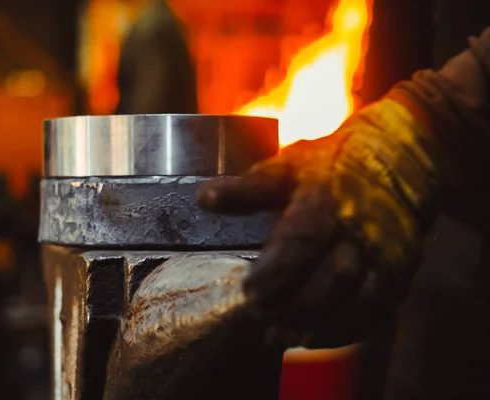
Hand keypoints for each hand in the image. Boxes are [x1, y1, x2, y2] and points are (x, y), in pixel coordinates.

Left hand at [199, 95, 450, 346]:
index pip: (302, 241)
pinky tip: (315, 338)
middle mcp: (363, 230)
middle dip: (294, 305)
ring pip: (358, 301)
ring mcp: (387, 254)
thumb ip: (248, 188)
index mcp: (329, 200)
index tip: (247, 292)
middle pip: (332, 279)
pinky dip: (347, 330)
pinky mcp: (401, 272)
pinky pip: (378, 309)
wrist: (400, 161)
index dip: (276, 272)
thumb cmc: (334, 164)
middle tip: (259, 319)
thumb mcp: (289, 166)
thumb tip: (203, 199)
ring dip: (318, 325)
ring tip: (279, 338)